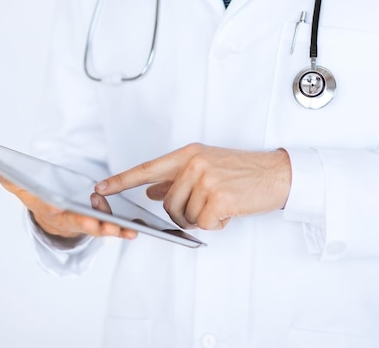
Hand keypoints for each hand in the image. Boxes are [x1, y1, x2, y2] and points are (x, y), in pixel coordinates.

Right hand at [0, 158, 137, 239]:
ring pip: (99, 227)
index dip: (55, 206)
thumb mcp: (20, 186)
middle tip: (101, 224)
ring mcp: (85, 223)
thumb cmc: (40, 199)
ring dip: (112, 230)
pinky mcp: (100, 225)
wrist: (53, 221)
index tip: (59, 206)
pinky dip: (122, 230)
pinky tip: (135, 230)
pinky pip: (112, 228)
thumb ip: (1, 173)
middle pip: (79, 221)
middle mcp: (68, 218)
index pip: (52, 206)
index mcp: (51, 207)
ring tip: (127, 229)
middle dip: (89, 223)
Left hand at [95, 144, 291, 229]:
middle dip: (183, 213)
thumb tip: (151, 190)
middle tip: (206, 207)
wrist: (277, 174)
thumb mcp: (207, 166)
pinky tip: (229, 211)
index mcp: (188, 154)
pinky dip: (216, 224)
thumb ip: (176, 178)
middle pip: (168, 203)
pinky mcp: (218, 199)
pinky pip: (203, 224)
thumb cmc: (243, 171)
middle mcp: (194, 164)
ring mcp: (206, 180)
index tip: (101, 188)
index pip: (147, 169)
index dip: (121, 180)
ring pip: (185, 216)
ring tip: (222, 204)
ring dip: (202, 218)